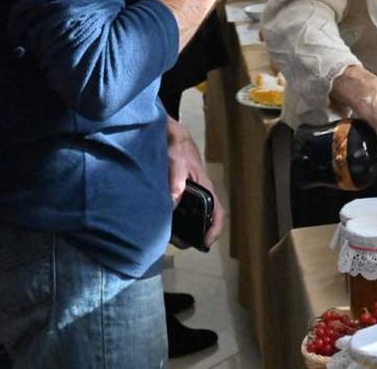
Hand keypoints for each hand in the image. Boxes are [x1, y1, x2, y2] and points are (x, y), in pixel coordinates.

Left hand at [166, 117, 224, 249]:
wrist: (168, 133)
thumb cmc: (178, 145)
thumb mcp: (177, 159)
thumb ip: (176, 178)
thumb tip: (173, 203)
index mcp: (205, 187)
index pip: (218, 212)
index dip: (215, 229)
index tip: (206, 244)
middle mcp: (199, 194)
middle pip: (202, 220)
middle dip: (193, 236)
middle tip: (178, 243)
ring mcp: (187, 194)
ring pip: (189, 217)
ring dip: (181, 229)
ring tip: (167, 236)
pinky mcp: (175, 192)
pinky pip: (176, 211)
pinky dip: (170, 220)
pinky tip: (158, 222)